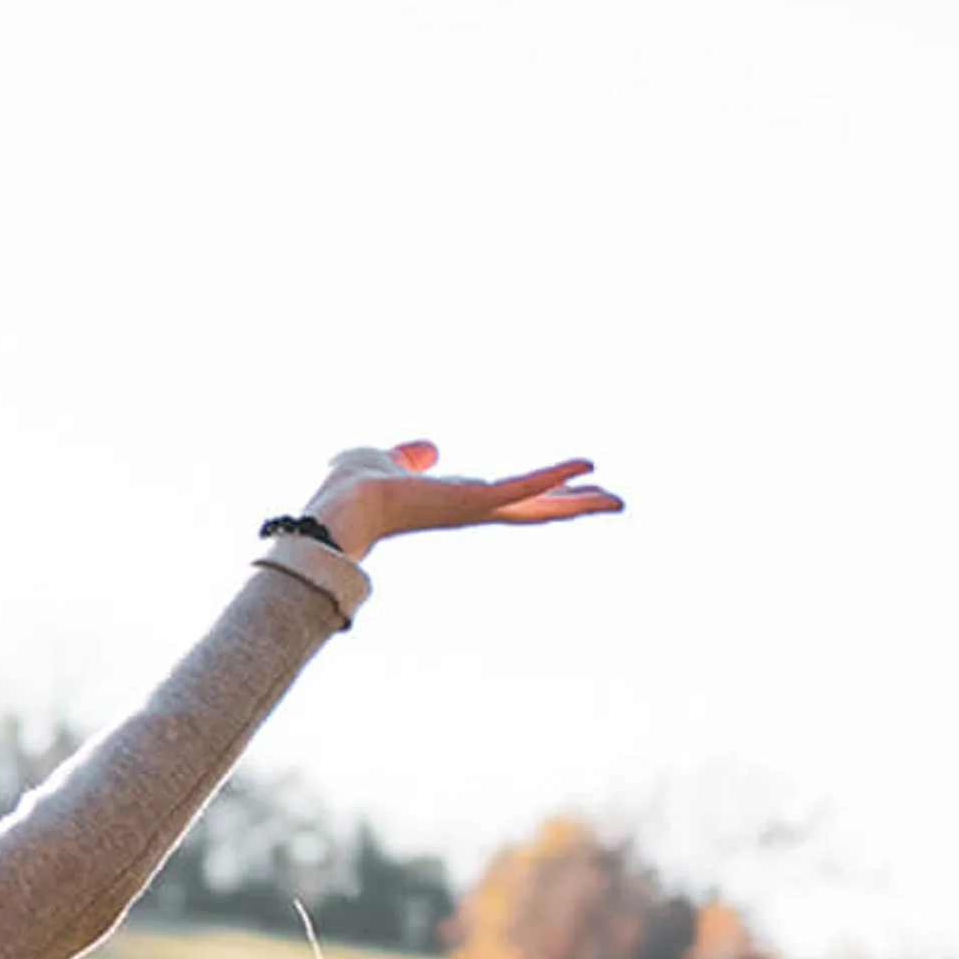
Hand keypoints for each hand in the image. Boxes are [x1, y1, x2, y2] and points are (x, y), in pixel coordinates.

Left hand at [302, 442, 620, 557]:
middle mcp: (473, 508)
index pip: (512, 496)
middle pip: (536, 508)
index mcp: (457, 499)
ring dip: (580, 502)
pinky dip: (555, 474)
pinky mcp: (476, 500)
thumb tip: (427, 450)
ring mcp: (477, 507)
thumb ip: (410, 455)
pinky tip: (586, 466)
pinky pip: (524, 486)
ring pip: (539, 505)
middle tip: (615, 502)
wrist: (341, 505)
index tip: (573, 490)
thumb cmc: (354, 488)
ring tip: (617, 501)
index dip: (543, 492)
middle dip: (575, 505)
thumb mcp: (387, 460)